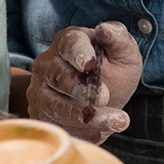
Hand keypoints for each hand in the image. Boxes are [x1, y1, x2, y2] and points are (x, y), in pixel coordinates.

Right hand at [26, 21, 141, 143]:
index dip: (78, 53)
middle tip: (106, 98)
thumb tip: (105, 29)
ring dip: (86, 118)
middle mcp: (47, 64)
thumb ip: (118, 38)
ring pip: (55, 106)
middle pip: (60, 77)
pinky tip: (102, 132)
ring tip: (115, 122)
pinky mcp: (40, 114)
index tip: (89, 64)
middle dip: (83, 90)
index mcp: (68, 41)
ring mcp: (40, 90)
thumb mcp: (123, 52)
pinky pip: (57, 127)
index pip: (69, 44)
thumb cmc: (112, 69)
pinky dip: (82, 133)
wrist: (101, 97)